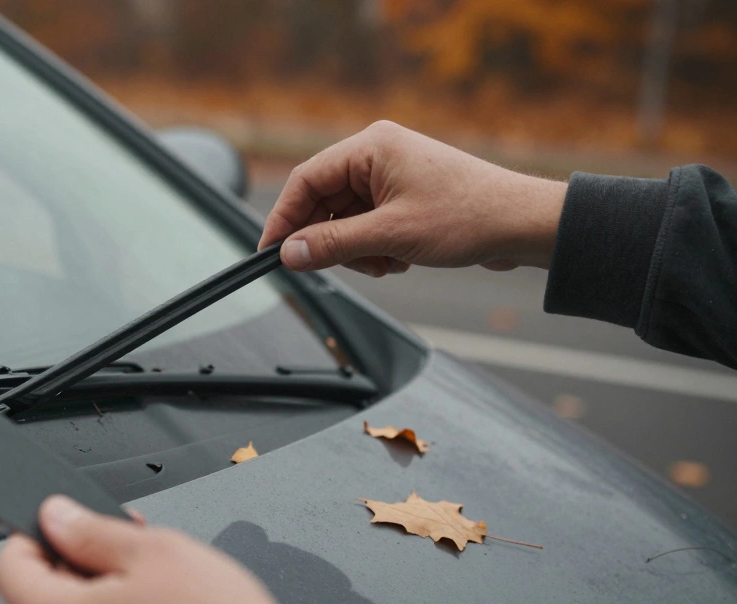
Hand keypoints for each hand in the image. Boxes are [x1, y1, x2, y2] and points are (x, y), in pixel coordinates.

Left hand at [0, 496, 280, 603]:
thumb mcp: (151, 548)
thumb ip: (89, 529)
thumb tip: (55, 515)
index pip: (7, 568)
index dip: (34, 536)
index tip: (65, 524)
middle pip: (43, 599)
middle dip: (78, 564)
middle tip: (129, 548)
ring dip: (103, 598)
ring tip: (157, 586)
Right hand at [258, 121, 567, 276]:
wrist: (522, 225)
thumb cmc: (469, 216)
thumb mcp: (391, 236)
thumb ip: (334, 245)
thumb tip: (289, 253)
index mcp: (371, 147)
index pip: (305, 181)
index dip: (283, 219)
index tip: (270, 252)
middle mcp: (378, 156)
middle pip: (323, 202)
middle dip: (331, 241)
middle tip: (336, 267)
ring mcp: (392, 177)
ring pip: (345, 220)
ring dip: (357, 250)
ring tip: (387, 262)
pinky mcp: (404, 198)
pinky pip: (368, 225)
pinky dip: (375, 249)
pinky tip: (400, 259)